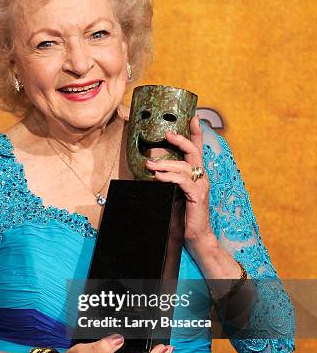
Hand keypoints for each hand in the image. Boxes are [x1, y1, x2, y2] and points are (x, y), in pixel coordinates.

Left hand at [145, 116, 214, 252]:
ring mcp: (201, 186)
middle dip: (181, 140)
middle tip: (167, 134)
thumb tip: (153, 169)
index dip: (197, 133)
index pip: (198, 149)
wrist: (196, 236)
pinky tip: (158, 177)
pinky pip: (183, 182)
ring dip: (166, 163)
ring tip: (150, 164)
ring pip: (185, 166)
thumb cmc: (184, 215)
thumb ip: (169, 181)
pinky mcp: (197, 196)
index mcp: (197, 174)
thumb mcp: (174, 193)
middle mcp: (201, 177)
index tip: (193, 117)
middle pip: (194, 152)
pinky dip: (169, 177)